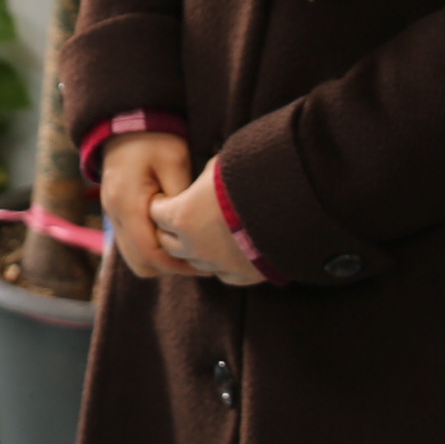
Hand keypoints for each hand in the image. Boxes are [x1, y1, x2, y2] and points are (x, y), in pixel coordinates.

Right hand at [99, 133, 196, 280]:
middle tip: (199, 261)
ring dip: (160, 262)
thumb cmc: (155, 138)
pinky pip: (132, 246)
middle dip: (170, 269)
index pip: (150, 253)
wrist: (127, 122)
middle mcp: (115, 214)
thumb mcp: (175, 160)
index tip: (204, 263)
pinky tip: (173, 240)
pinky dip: (151, 251)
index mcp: (127, 203)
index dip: (178, 265)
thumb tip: (191, 228)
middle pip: (140, 264)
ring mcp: (113, 216)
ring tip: (188, 252)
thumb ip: (182, 196)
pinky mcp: (117, 215)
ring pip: (134, 259)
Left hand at [149, 155, 266, 285]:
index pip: (155, 213)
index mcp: (181, 217)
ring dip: (195, 249)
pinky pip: (221, 273)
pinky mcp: (240, 276)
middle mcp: (193, 246)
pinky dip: (220, 263)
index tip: (168, 199)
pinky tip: (229, 250)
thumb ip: (203, 180)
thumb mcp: (219, 168)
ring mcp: (216, 264)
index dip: (162, 204)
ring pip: (192, 261)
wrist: (290, 203)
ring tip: (207, 233)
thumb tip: (203, 179)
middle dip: (170, 230)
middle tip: (181, 218)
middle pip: (167, 243)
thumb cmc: (250, 177)